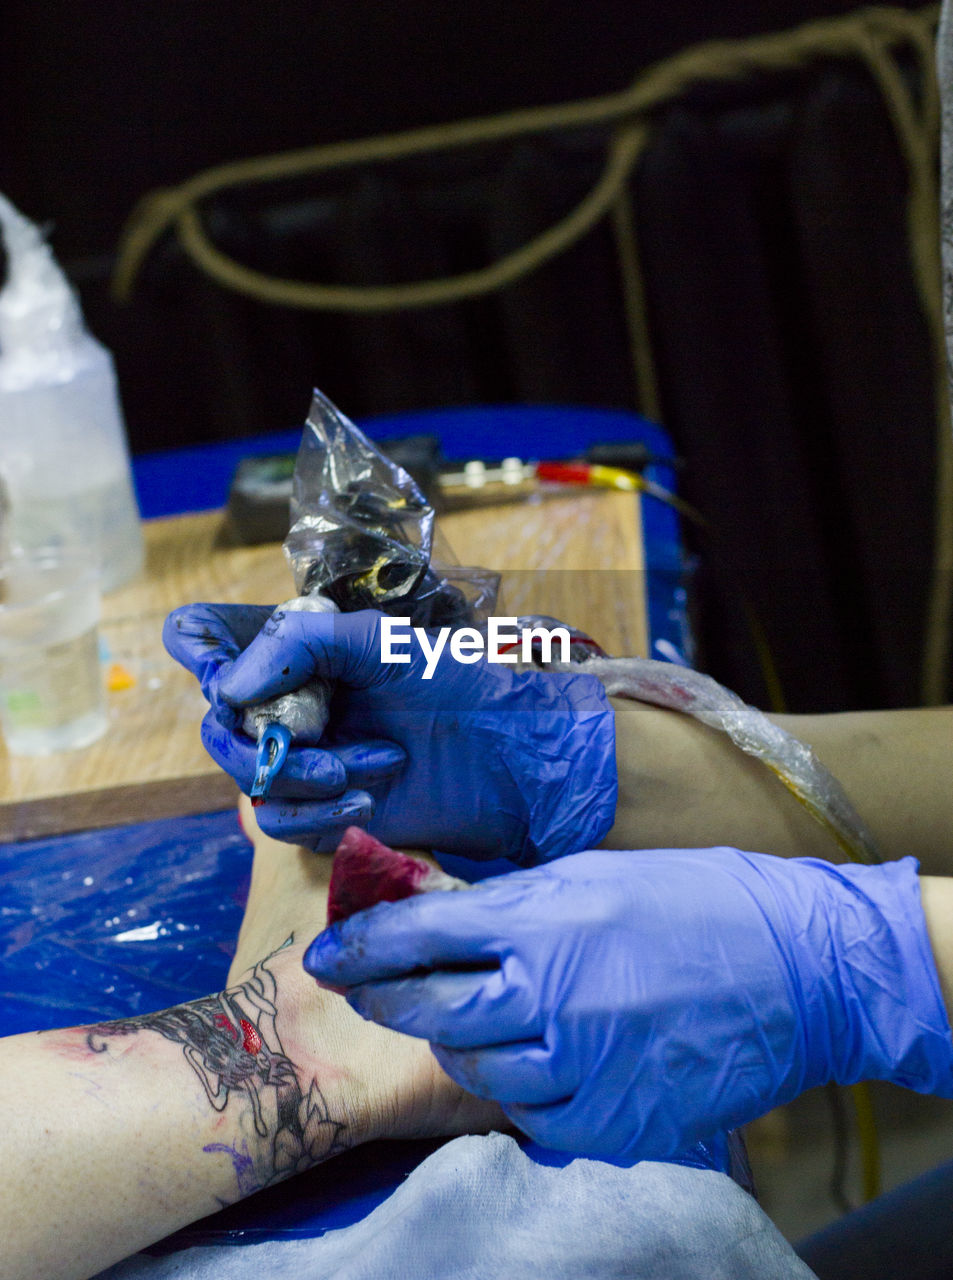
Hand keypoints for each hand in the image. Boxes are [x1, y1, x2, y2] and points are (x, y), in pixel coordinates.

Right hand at [164, 604, 616, 861]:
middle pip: (222, 727)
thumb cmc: (456, 687)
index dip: (196, 644)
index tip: (209, 659)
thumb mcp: (379, 644)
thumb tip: (225, 688)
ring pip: (250, 781)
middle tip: (315, 744)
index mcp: (298, 658)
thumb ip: (299, 646)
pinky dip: (317, 814)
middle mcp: (292, 708)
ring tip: (377, 765)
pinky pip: (281, 824)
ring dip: (304, 779)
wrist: (510, 758)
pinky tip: (367, 801)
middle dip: (262, 742)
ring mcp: (305, 763)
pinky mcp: (323, 814)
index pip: (212, 641)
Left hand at [302, 848, 952, 1162]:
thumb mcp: (594, 874)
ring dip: (460, 1046)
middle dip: (388, 1000)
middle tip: (374, 992)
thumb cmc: (696, 901)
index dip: (361, 946)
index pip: (417, 935)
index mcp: (541, 920)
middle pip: (429, 1012)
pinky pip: (533, 1116)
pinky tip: (541, 1060)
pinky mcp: (611, 1122)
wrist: (798, 969)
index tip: (330, 955)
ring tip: (469, 1024)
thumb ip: (512, 902)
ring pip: (475, 1070)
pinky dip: (524, 1089)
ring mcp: (580, 1067)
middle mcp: (548, 996)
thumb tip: (443, 913)